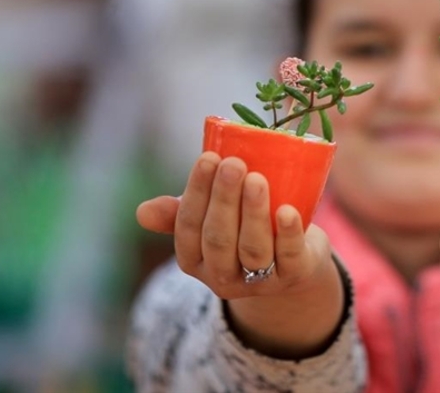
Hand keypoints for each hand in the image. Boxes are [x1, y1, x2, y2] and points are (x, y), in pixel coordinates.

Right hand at [136, 151, 333, 299]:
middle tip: (234, 163)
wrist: (297, 259)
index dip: (197, 192)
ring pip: (252, 249)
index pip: (189, 227)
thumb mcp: (211, 219)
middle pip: (218, 239)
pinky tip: (287, 211)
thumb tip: (142, 211)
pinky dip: (288, 233)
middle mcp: (223, 277)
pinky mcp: (294, 275)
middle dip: (224, 200)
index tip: (209, 157)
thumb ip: (180, 210)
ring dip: (253, 212)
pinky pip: (289, 256)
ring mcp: (260, 280)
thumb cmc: (244, 228)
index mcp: (194, 260)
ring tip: (257, 179)